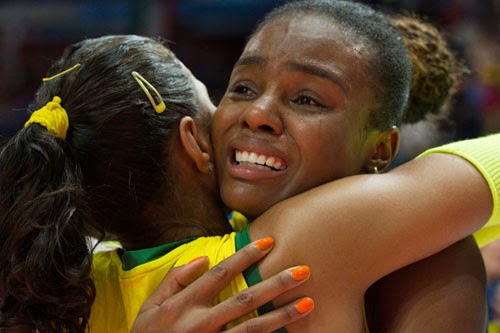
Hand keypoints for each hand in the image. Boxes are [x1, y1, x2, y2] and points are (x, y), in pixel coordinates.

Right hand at [131, 237, 312, 332]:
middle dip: (275, 283)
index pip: (221, 273)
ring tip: (308, 303)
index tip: (269, 242)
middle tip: (304, 270)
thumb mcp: (150, 306)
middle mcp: (201, 322)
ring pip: (254, 328)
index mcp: (184, 303)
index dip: (246, 256)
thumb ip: (175, 279)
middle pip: (245, 299)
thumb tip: (203, 258)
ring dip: (283, 315)